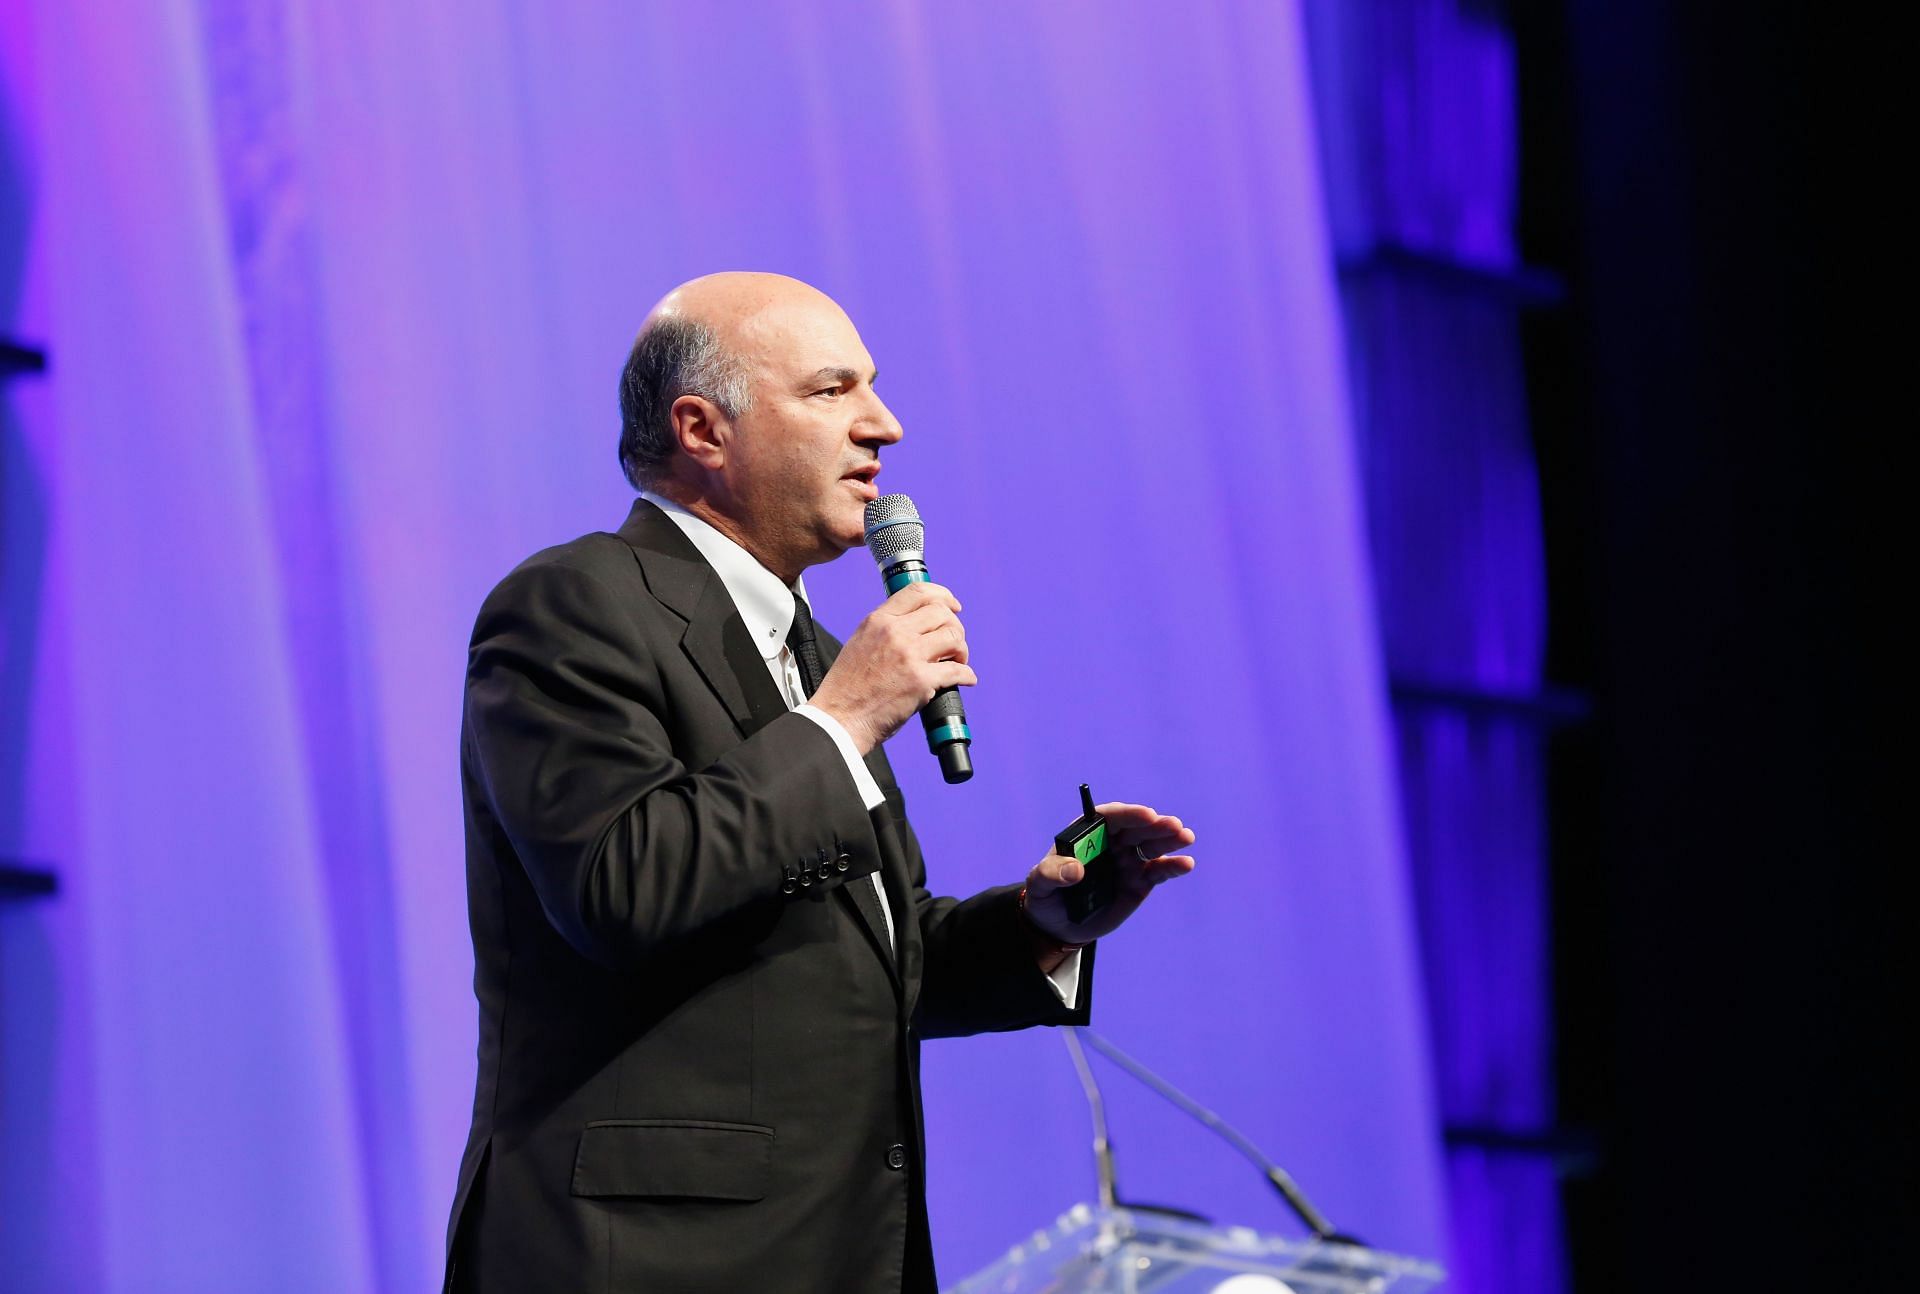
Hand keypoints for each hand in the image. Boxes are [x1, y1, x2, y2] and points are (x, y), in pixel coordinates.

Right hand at [808, 583, 975, 753]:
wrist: (840, 718)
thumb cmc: (848, 688)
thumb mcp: (860, 642)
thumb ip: (885, 629)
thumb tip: (914, 626)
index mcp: (878, 620)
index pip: (918, 591)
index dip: (943, 595)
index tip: (953, 606)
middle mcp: (894, 632)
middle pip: (942, 613)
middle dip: (955, 628)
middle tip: (953, 645)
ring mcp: (909, 655)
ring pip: (953, 637)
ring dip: (961, 650)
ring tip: (956, 662)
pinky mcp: (920, 680)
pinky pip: (958, 670)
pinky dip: (967, 675)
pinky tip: (965, 679)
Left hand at [1021, 802, 1195, 946]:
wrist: (1059, 925)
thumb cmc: (1046, 896)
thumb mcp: (1040, 884)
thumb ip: (1052, 873)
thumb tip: (1075, 869)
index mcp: (1088, 834)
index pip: (1110, 817)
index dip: (1129, 814)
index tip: (1146, 814)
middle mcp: (1112, 843)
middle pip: (1136, 829)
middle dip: (1156, 825)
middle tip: (1173, 825)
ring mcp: (1128, 861)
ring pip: (1152, 847)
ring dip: (1170, 840)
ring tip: (1186, 837)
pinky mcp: (1140, 882)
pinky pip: (1158, 871)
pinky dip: (1173, 867)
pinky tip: (1186, 864)